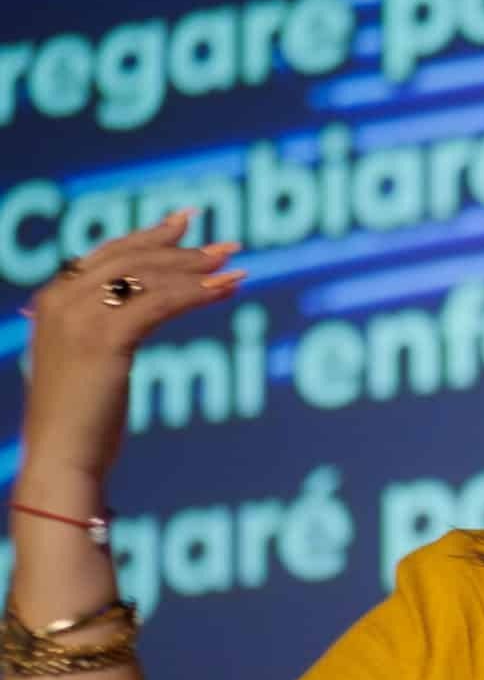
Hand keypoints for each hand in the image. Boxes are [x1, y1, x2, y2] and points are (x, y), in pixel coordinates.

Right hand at [20, 209, 244, 483]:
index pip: (107, 255)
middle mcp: (60, 301)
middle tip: (227, 247)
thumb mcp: (85, 361)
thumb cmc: (81, 419)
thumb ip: (100, 328)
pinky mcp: (104, 339)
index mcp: (52, 301)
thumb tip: (134, 311)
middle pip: (130, 259)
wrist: (63, 457)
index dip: (148, 237)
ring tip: (236, 267)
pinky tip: (227, 290)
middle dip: (181, 249)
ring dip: (197, 269)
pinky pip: (159, 304)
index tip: (185, 223)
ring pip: (148, 277)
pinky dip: (197, 293)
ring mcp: (78, 318)